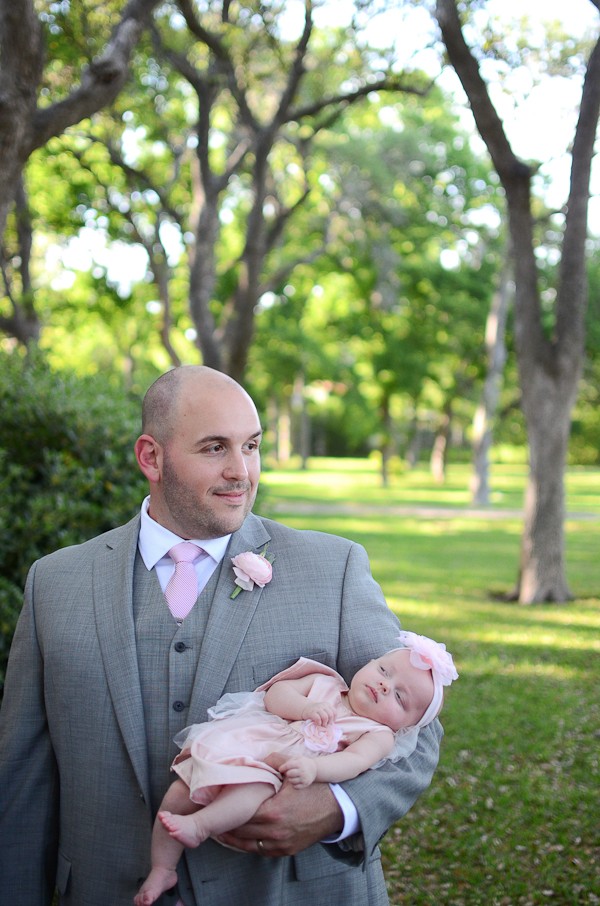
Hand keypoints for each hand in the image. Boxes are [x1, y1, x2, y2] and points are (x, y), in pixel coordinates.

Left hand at [215, 764, 342, 856]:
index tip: (214, 806)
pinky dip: (248, 844)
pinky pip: (261, 850)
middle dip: (226, 825)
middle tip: (212, 818)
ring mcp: (281, 844)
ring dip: (233, 838)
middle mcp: (275, 832)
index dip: (225, 811)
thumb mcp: (295, 771)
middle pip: (241, 831)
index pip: (240, 815)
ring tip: (220, 830)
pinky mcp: (287, 850)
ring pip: (248, 844)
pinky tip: (240, 837)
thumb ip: (273, 762)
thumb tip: (253, 758)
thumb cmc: (315, 788)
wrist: (338, 808)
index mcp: (274, 812)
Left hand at [279, 756, 317, 788]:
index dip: (282, 768)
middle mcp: (302, 771)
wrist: (314, 769)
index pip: (288, 766)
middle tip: (289, 772)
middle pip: (289, 774)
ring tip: (293, 776)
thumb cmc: (303, 762)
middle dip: (287, 773)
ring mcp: (304, 778)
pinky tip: (296, 780)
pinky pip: (295, 787)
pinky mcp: (305, 784)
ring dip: (290, 779)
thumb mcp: (298, 758)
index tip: (280, 769)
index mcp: (299, 763)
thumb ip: (289, 761)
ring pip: (291, 781)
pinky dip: (294, 784)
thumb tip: (281, 769)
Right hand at [301, 701, 335, 724]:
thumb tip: (332, 724)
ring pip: (325, 717)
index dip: (334, 719)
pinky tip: (317, 724)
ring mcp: (317, 708)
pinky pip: (318, 718)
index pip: (334, 712)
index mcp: (327, 705)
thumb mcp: (323, 710)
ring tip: (322, 725)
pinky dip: (319, 723)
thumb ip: (328, 714)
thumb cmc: (316, 712)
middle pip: (331, 715)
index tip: (330, 723)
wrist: (305, 708)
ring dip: (324, 723)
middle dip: (329, 722)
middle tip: (326, 725)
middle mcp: (323, 705)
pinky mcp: (312, 712)